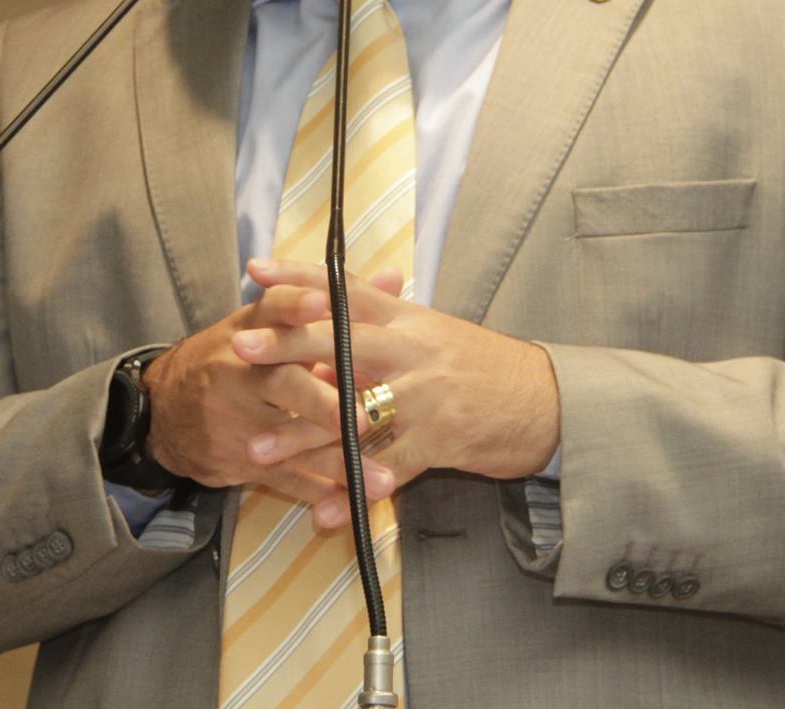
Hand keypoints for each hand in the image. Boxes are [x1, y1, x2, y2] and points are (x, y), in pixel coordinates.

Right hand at [138, 267, 407, 517]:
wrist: (163, 410)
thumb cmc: (233, 359)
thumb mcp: (267, 323)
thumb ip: (334, 303)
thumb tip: (393, 275)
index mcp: (252, 330)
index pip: (271, 309)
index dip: (294, 305)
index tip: (320, 300)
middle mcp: (240, 371)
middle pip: (280, 382)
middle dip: (319, 401)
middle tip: (361, 416)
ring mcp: (236, 419)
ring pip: (290, 441)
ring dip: (337, 461)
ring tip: (381, 479)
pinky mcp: (237, 460)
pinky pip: (282, 479)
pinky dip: (318, 493)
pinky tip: (351, 503)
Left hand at [232, 259, 561, 518]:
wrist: (544, 402)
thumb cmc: (482, 367)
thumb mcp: (432, 332)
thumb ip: (384, 323)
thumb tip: (328, 313)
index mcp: (408, 319)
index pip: (348, 289)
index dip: (300, 278)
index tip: (256, 272)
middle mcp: (413, 349)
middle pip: (341, 341)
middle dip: (287, 345)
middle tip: (239, 349)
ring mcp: (426, 394)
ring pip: (353, 413)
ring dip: (301, 435)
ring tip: (256, 449)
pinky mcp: (441, 439)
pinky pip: (387, 469)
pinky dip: (354, 494)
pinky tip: (325, 513)